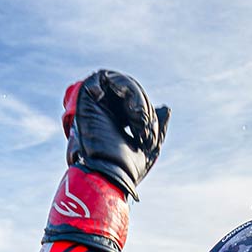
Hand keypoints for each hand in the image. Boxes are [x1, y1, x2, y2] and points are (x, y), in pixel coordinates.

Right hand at [62, 69, 169, 195]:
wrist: (109, 175)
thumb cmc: (126, 168)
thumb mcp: (150, 146)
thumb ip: (157, 126)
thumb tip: (166, 108)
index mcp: (116, 120)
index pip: (135, 104)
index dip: (147, 115)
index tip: (150, 138)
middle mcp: (104, 109)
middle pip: (130, 92)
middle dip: (144, 109)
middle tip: (147, 131)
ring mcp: (95, 103)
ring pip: (121, 83)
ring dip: (138, 100)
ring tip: (141, 122)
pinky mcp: (86, 96)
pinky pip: (106, 76)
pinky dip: (126, 87)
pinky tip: (132, 110)